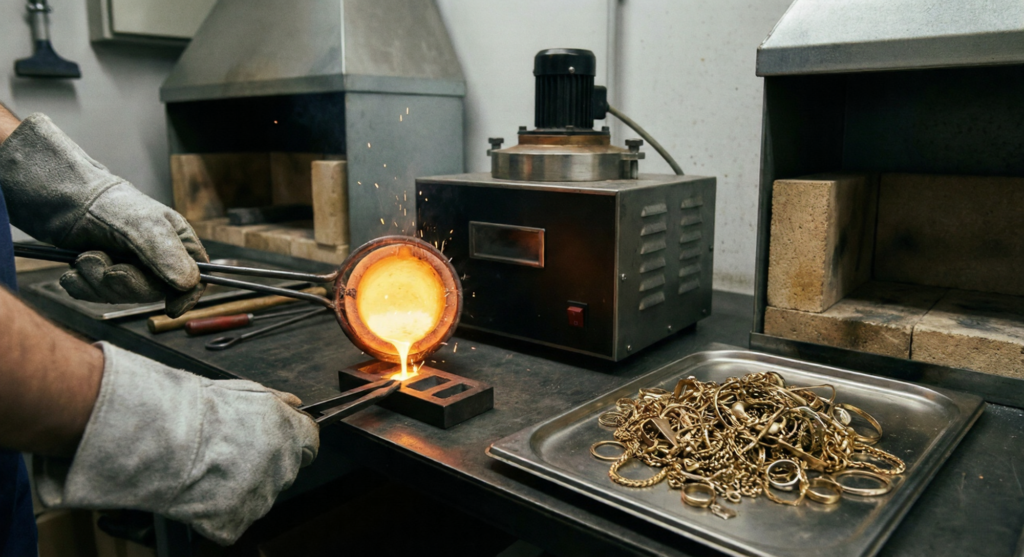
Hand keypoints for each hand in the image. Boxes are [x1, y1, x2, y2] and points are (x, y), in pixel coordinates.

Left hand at [0, 113, 206, 316]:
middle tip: (109, 268)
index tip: (171, 307)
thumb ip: (167, 255)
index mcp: (178, 245)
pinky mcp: (102, 276)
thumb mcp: (145, 226)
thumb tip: (189, 283)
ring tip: (86, 257)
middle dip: (126, 284)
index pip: (194, 280)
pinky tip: (75, 269)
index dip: (185, 296)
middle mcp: (156, 261)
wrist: (66, 200)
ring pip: (122, 296)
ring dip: (99, 281)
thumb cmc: (112, 205)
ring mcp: (129, 270)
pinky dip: (82, 286)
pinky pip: (96, 296)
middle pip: (153, 293)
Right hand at [33, 343, 318, 545]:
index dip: (294, 441)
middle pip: (284, 471)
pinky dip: (218, 510)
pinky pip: (232, 519)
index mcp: (289, 433)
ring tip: (210, 469)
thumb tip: (296, 404)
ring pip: (259, 496)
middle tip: (230, 453)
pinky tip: (201, 490)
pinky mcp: (236, 522)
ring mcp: (259, 498)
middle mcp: (282, 467)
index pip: (310, 443)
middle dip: (264, 463)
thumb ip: (277, 402)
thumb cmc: (200, 409)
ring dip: (242, 486)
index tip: (279, 441)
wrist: (165, 437)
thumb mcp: (246, 391)